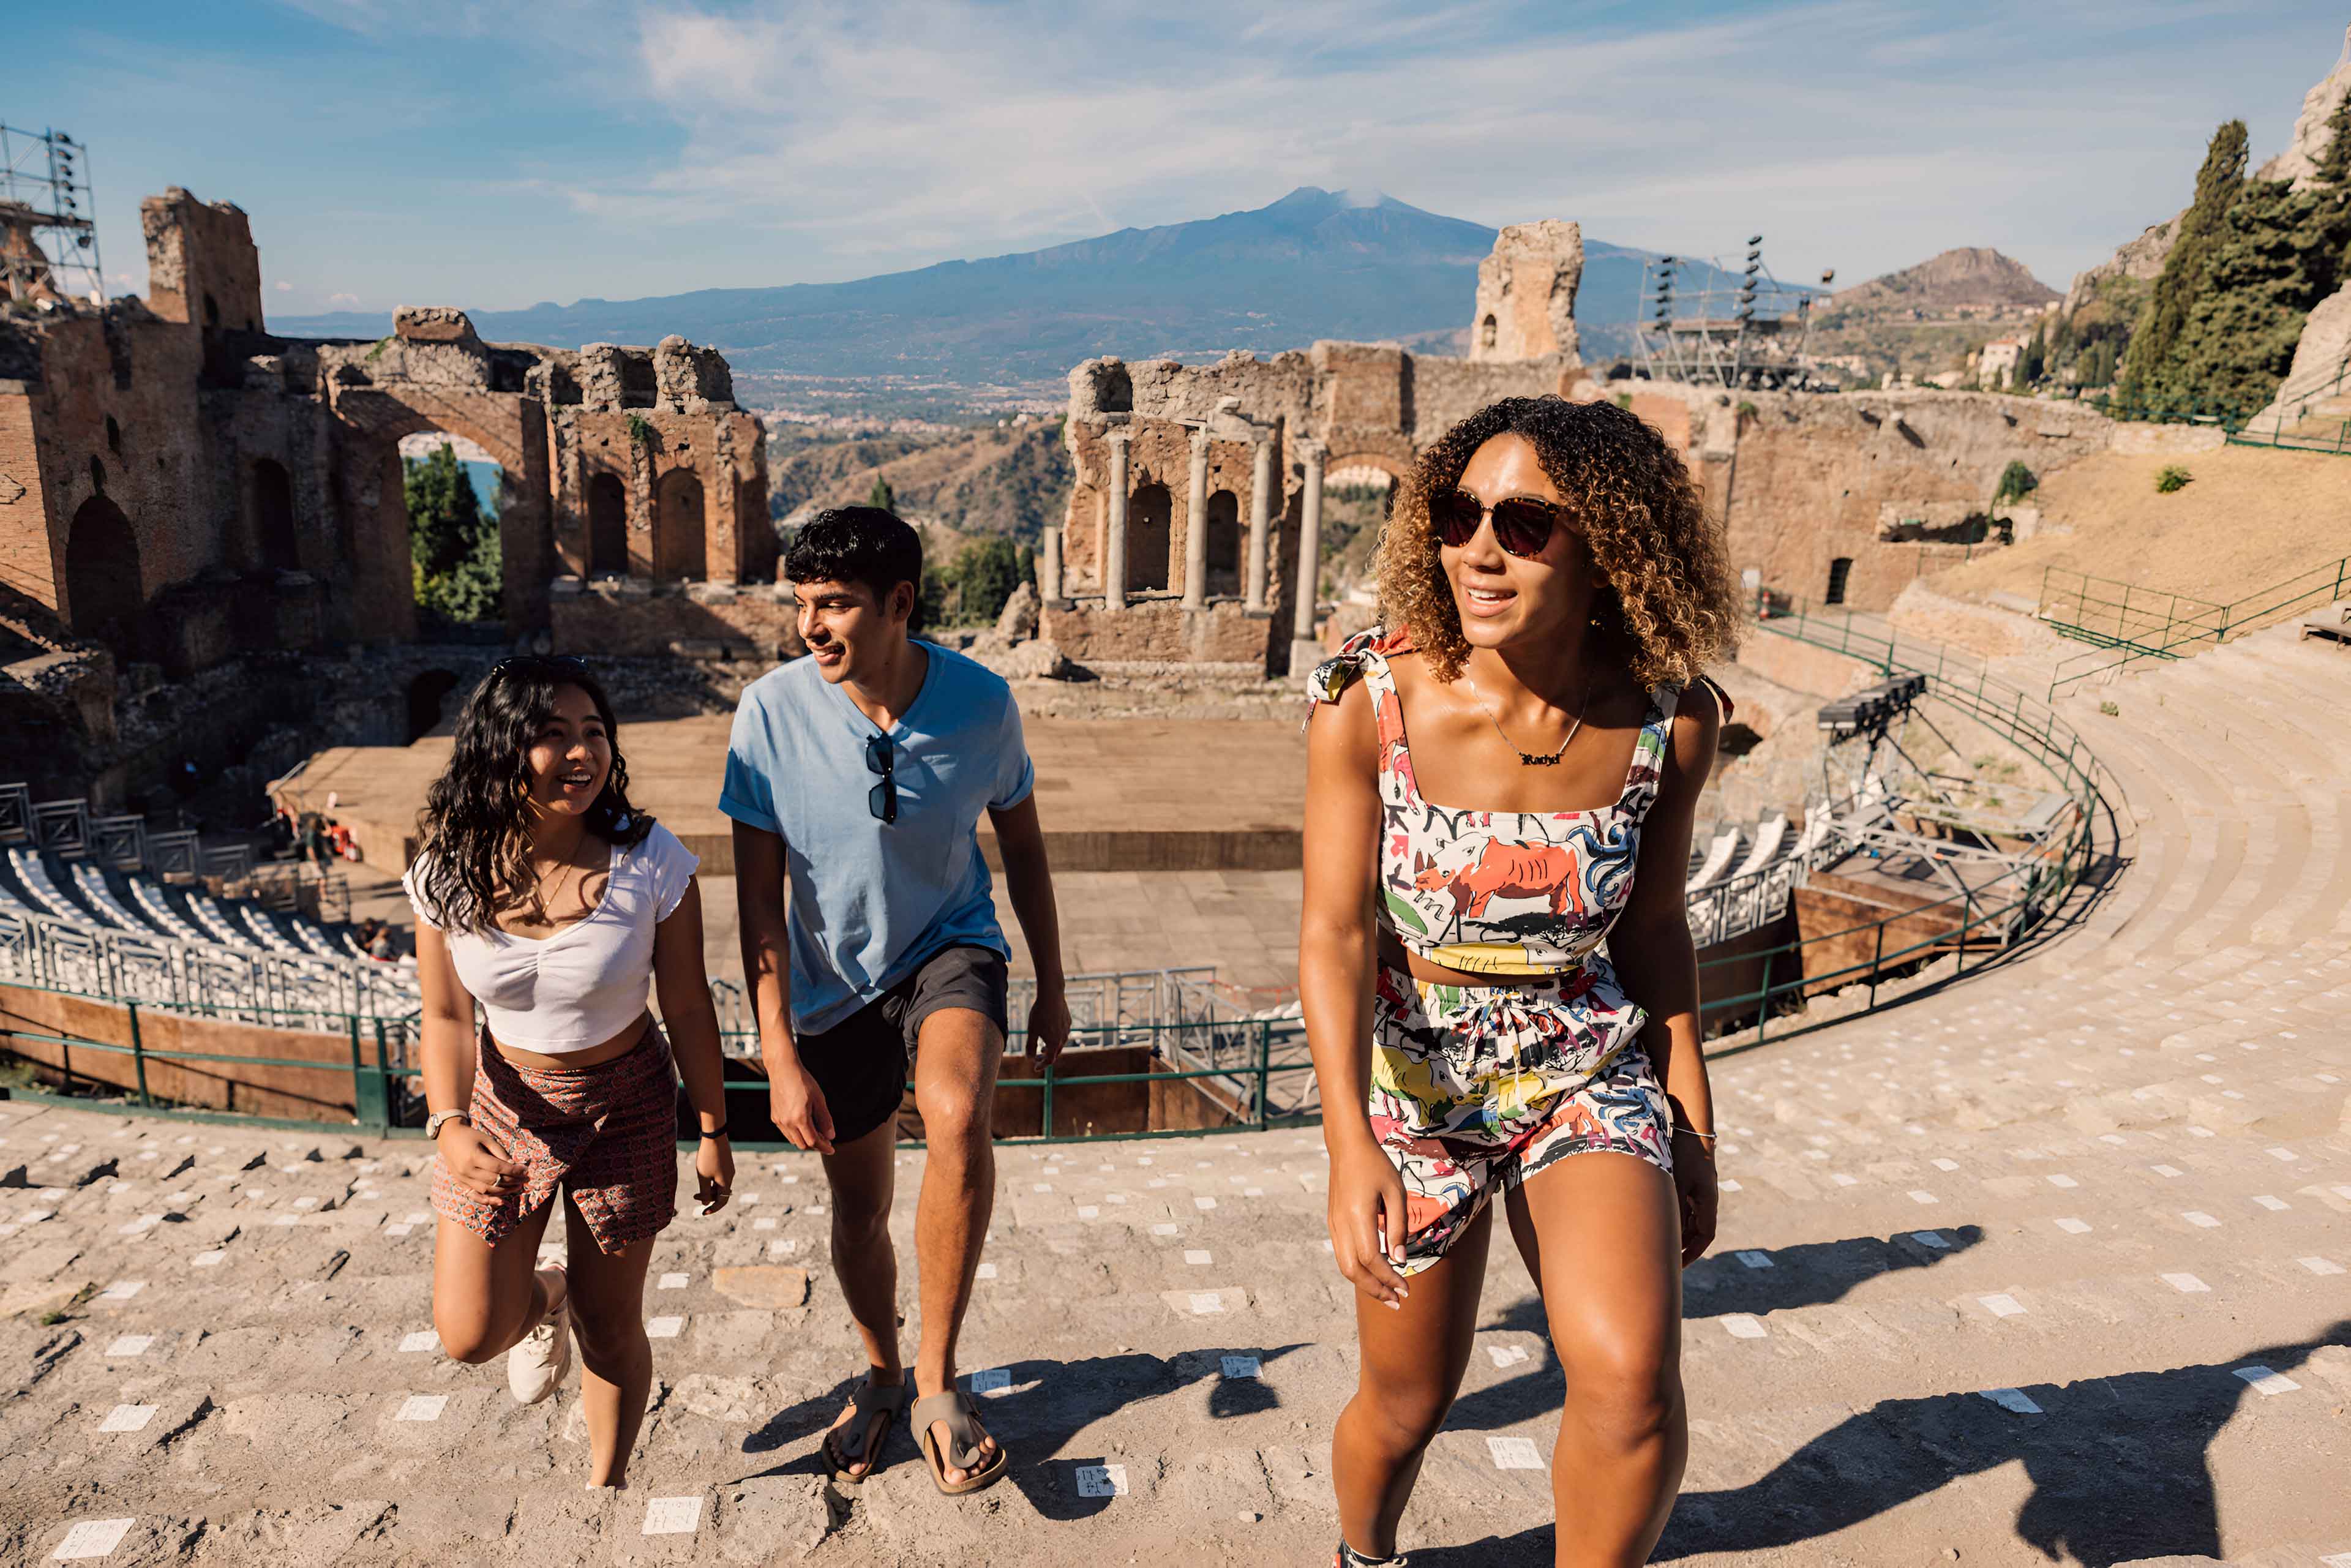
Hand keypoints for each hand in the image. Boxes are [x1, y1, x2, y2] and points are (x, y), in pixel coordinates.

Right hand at [437, 1122, 521, 1197]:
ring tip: (517, 1187)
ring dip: (503, 1191)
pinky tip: (500, 1201)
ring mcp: (462, 1179)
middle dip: (512, 1181)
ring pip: (486, 1190)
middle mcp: (466, 1170)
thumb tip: (513, 1165)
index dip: (513, 1170)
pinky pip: (474, 1195)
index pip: (498, 1168)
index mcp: (473, 1157)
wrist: (449, 1138)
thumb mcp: (486, 1139)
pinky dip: (487, 1200)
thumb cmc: (470, 1136)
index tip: (525, 1170)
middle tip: (524, 1179)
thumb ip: (499, 1152)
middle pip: (493, 1180)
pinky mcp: (460, 1183)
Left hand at [695, 1135, 733, 1214]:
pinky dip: (712, 1180)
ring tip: (698, 1184)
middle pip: (721, 1193)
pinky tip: (704, 1174)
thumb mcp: (703, 1177)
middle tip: (694, 1196)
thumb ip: (705, 1192)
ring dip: (709, 1188)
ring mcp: (729, 1169)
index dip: (713, 1209)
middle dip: (708, 1197)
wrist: (714, 1137)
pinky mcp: (727, 1163)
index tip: (703, 1212)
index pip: (722, 1201)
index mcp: (725, 1182)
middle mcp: (730, 1177)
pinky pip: (721, 1177)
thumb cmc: (707, 1158)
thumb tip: (706, 1203)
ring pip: (720, 1184)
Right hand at [766, 1060, 835, 1154]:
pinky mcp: (774, 1117)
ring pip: (793, 1140)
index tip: (832, 1149)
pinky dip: (796, 1134)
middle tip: (826, 1139)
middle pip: (803, 1144)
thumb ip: (825, 1119)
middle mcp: (787, 1122)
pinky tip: (804, 1126)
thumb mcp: (819, 1099)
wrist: (783, 1069)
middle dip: (815, 1145)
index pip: (813, 1141)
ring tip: (816, 1132)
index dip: (824, 1147)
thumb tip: (831, 1136)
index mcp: (799, 1118)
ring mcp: (779, 1120)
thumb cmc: (803, 1081)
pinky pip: (786, 1132)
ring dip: (805, 1140)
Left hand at [1025, 985, 1072, 1065]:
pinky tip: (1049, 1032)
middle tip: (1037, 1057)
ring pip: (1060, 1043)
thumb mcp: (1032, 1031)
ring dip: (1051, 1048)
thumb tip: (1029, 1058)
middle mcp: (1063, 1038)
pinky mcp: (1068, 1021)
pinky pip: (1063, 1033)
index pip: (1049, 1060)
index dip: (1042, 1065)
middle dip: (1046, 1057)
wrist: (1052, 996)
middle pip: (1056, 1053)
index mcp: (1054, 1043)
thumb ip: (1030, 1046)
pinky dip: (1055, 1038)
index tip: (1035, 1067)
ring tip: (1043, 1047)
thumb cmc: (1040, 1014)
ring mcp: (1067, 1029)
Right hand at [1325, 1134, 1411, 1309]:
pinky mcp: (1333, 1222)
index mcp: (1357, 1216)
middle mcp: (1341, 1224)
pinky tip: (1374, 1272)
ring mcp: (1333, 1224)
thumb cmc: (1376, 1165)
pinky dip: (1358, 1269)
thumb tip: (1400, 1259)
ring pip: (1344, 1266)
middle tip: (1397, 1301)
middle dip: (1375, 1289)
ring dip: (1365, 1283)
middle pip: (1353, 1270)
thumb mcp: (1396, 1191)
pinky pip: (1343, 1254)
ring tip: (1387, 1292)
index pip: (1371, 1259)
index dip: (1389, 1278)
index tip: (1406, 1289)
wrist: (1347, 1146)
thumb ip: (1398, 1226)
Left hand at [1670, 1128, 1718, 1266]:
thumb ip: (1674, 1207)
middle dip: (1685, 1247)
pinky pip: (1687, 1209)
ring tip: (1662, 1246)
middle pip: (1699, 1231)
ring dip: (1681, 1234)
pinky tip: (1663, 1224)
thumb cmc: (1685, 1154)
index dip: (1693, 1252)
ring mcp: (1700, 1193)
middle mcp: (1707, 1200)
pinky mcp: (1692, 1185)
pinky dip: (1677, 1219)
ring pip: (1692, 1221)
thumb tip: (1669, 1233)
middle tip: (1668, 1262)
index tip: (1680, 1266)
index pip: (1705, 1236)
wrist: (1691, 1130)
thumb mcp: (1677, 1182)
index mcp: (1708, 1202)